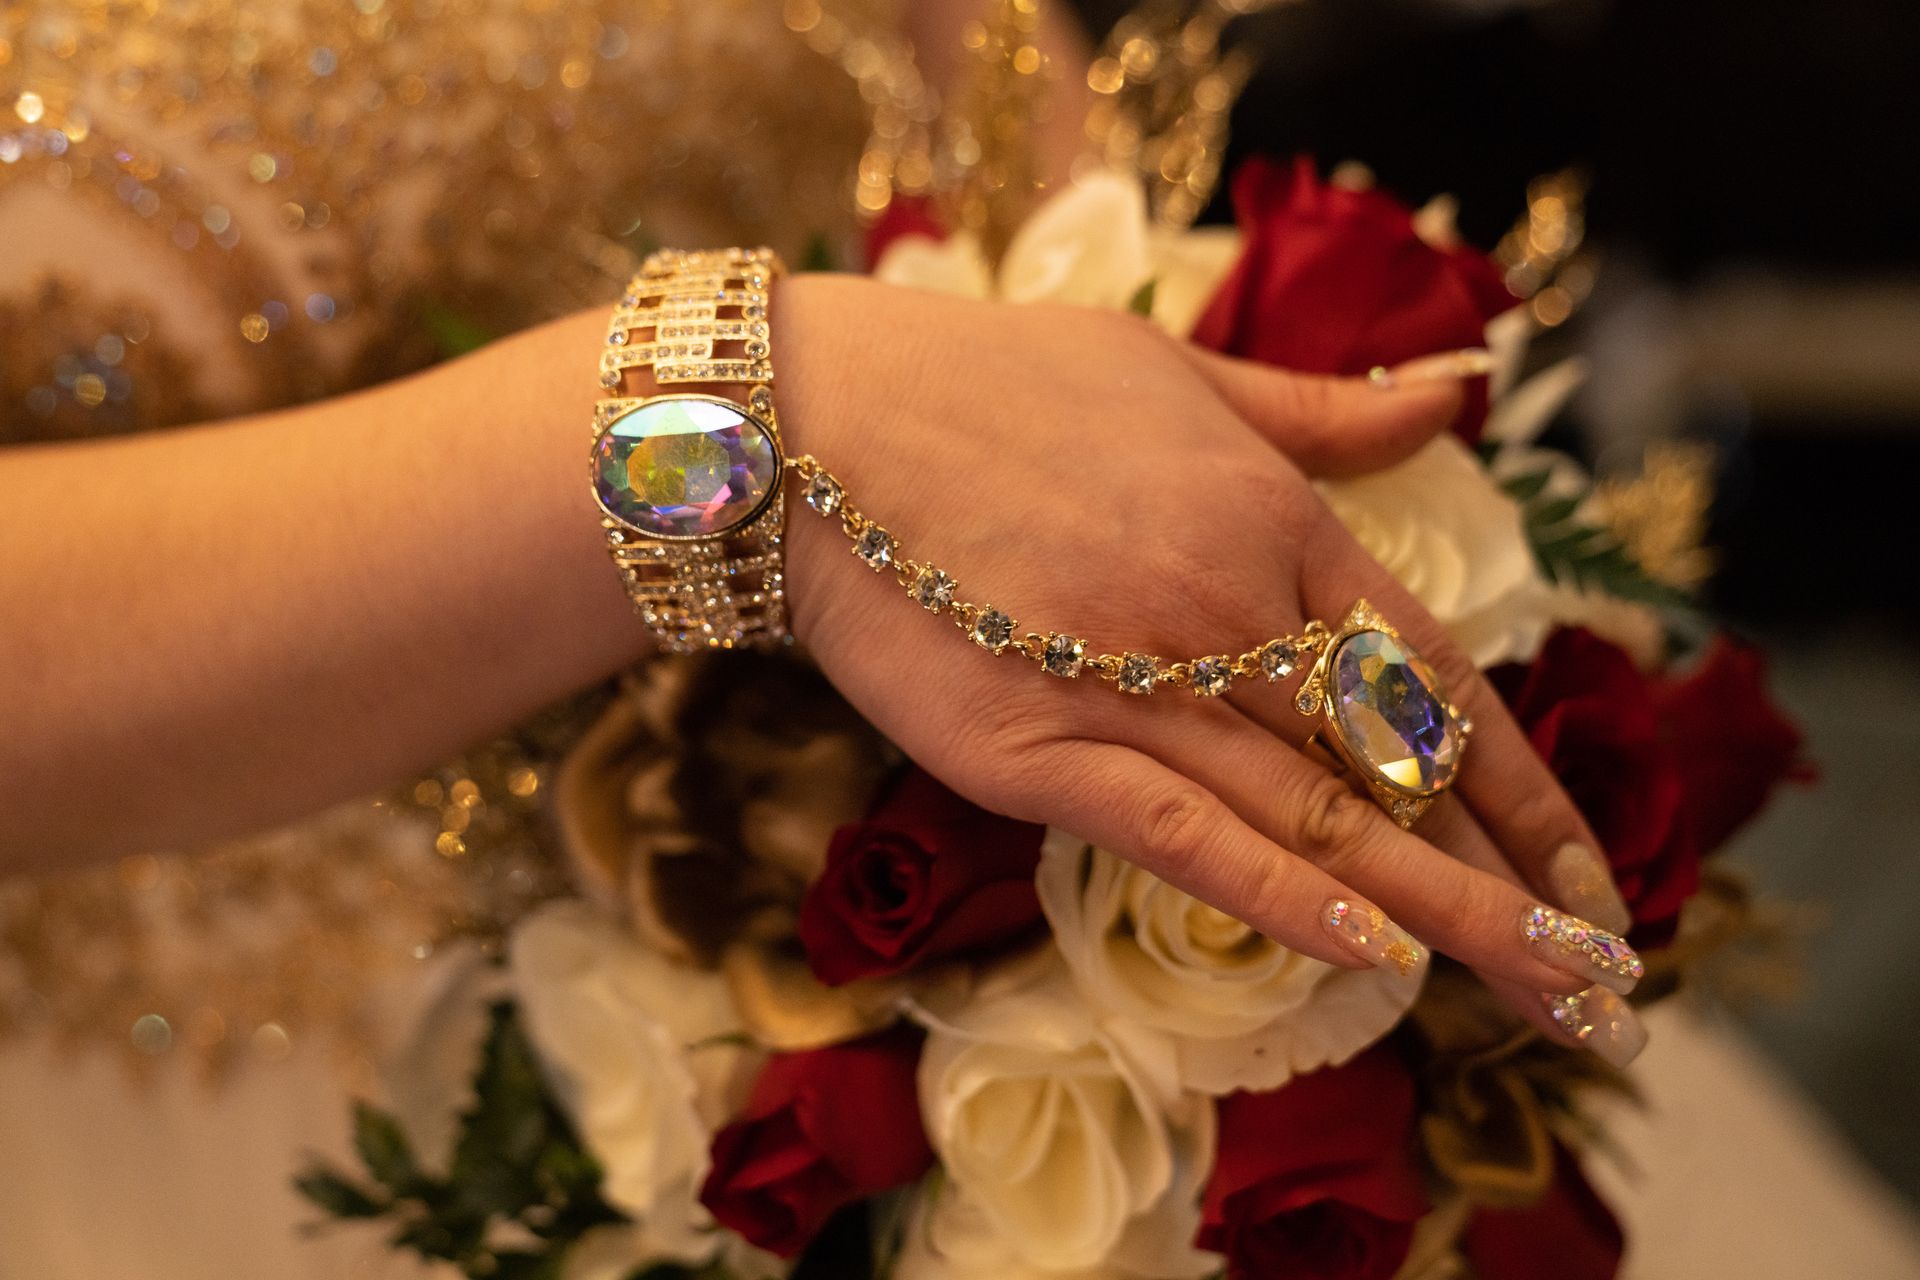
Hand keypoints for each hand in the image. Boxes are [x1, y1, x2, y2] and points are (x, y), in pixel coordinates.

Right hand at [774, 275, 1640, 1056]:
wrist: (811, 424)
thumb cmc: (990, 384)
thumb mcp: (1177, 365)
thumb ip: (1322, 407)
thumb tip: (1454, 391)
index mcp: (1276, 517)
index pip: (1438, 674)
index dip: (1524, 782)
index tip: (1585, 868)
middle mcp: (1230, 604)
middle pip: (1401, 765)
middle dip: (1513, 878)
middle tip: (1608, 971)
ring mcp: (1135, 680)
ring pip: (1318, 814)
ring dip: (1446, 912)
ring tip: (1548, 995)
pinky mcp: (1037, 750)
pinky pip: (1182, 835)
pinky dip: (1281, 893)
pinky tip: (1372, 951)